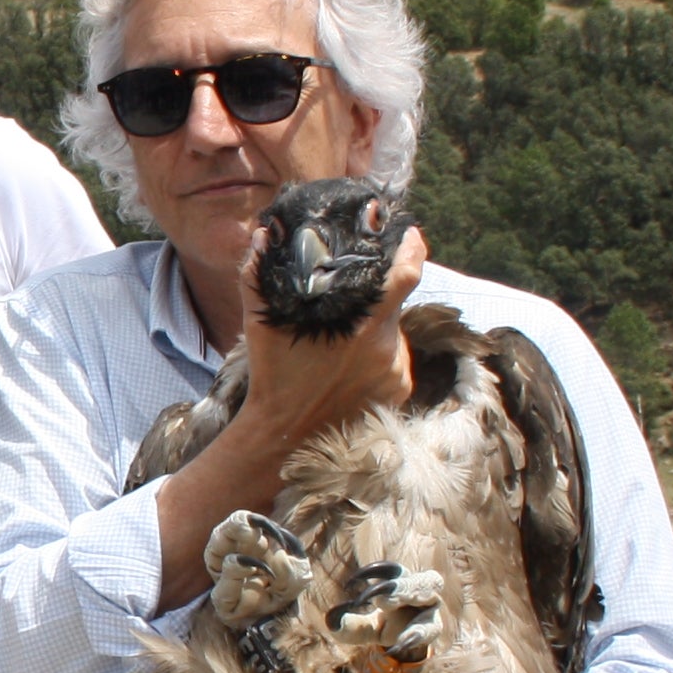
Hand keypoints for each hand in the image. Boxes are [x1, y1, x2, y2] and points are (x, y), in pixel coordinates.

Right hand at [233, 224, 423, 450]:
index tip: (409, 235)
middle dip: (379, 297)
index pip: (407, 273)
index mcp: (363, 324)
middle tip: (355, 297)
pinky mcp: (398, 394)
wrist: (284, 439)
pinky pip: (394, 362)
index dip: (413, 248)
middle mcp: (388, 347)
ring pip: (393, 335)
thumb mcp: (260, 323)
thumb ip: (259, 274)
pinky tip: (350, 368)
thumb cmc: (273, 378)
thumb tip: (263, 233)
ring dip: (376, 330)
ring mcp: (396, 373)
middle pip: (395, 305)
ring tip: (344, 343)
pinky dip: (378, 358)